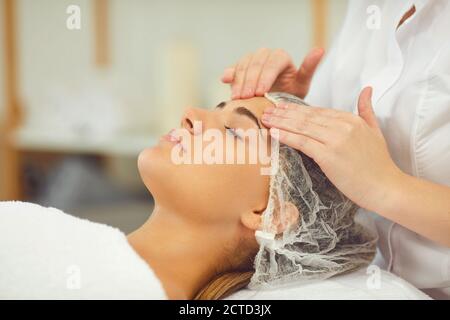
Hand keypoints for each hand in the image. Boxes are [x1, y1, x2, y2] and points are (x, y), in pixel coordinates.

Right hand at [221, 47, 323, 99]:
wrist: (276, 103)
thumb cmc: (291, 94)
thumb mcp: (302, 85)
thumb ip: (308, 69)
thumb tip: (320, 49)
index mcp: (281, 57)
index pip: (272, 62)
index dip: (265, 77)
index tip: (260, 92)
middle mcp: (265, 55)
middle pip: (256, 63)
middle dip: (250, 81)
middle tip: (246, 98)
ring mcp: (251, 61)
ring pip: (243, 65)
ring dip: (239, 82)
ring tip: (237, 98)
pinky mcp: (239, 69)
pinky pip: (233, 69)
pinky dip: (229, 75)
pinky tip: (225, 80)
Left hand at [261, 87, 403, 212]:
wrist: (387, 188)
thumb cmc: (379, 164)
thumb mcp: (375, 130)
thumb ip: (367, 110)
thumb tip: (366, 89)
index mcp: (351, 119)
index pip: (317, 111)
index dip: (296, 109)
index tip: (280, 107)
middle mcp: (342, 125)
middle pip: (306, 117)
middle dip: (283, 113)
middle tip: (265, 110)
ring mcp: (335, 139)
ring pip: (301, 127)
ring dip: (280, 122)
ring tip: (264, 119)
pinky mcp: (329, 155)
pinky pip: (302, 142)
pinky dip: (286, 136)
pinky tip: (273, 133)